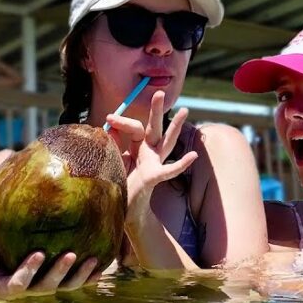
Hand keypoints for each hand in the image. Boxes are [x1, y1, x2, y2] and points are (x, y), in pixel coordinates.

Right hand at [0, 225, 100, 298]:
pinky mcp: (57, 284)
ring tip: (92, 260)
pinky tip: (101, 269)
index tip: (40, 253)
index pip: (19, 283)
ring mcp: (44, 287)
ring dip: (79, 275)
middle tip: (71, 254)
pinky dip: (88, 278)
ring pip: (65, 286)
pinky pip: (75, 283)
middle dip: (60, 272)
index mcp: (7, 287)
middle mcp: (29, 290)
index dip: (30, 270)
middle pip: (46, 287)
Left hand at [105, 91, 197, 211]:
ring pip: (166, 142)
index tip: (109, 119)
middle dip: (156, 110)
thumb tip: (108, 129)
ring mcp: (154, 163)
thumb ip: (113, 146)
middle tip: (159, 92)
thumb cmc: (118, 185)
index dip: (121, 122)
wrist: (123, 210)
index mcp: (137, 148)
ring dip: (175, 127)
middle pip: (153, 127)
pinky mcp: (155, 176)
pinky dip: (182, 163)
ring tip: (185, 111)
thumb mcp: (113, 162)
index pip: (133, 128)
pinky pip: (170, 169)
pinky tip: (193, 156)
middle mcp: (148, 153)